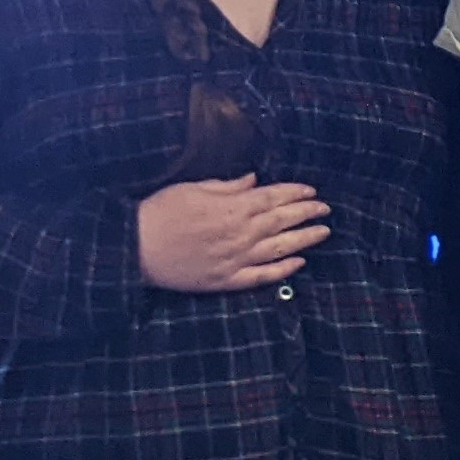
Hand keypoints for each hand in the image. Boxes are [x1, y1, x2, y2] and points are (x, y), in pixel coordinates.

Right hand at [137, 176, 328, 291]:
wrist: (134, 247)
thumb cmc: (159, 212)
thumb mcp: (191, 188)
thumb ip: (227, 185)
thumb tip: (254, 179)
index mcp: (233, 208)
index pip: (275, 198)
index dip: (296, 193)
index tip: (312, 190)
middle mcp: (241, 233)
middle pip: (284, 221)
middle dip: (308, 213)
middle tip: (325, 209)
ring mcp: (237, 259)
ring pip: (281, 248)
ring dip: (306, 239)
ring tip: (324, 232)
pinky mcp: (227, 280)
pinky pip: (263, 276)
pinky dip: (284, 270)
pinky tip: (300, 263)